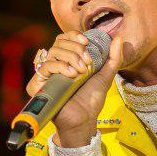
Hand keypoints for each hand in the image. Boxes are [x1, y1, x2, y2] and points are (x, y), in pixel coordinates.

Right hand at [25, 30, 123, 145]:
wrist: (84, 119)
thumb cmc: (91, 100)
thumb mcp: (105, 76)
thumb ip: (113, 58)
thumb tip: (118, 38)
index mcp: (67, 60)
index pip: (64, 38)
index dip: (73, 35)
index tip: (86, 42)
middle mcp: (55, 65)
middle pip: (58, 42)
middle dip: (76, 49)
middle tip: (88, 63)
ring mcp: (46, 75)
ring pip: (53, 52)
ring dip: (71, 57)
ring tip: (82, 71)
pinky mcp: (38, 85)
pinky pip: (45, 66)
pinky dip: (60, 66)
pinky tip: (72, 75)